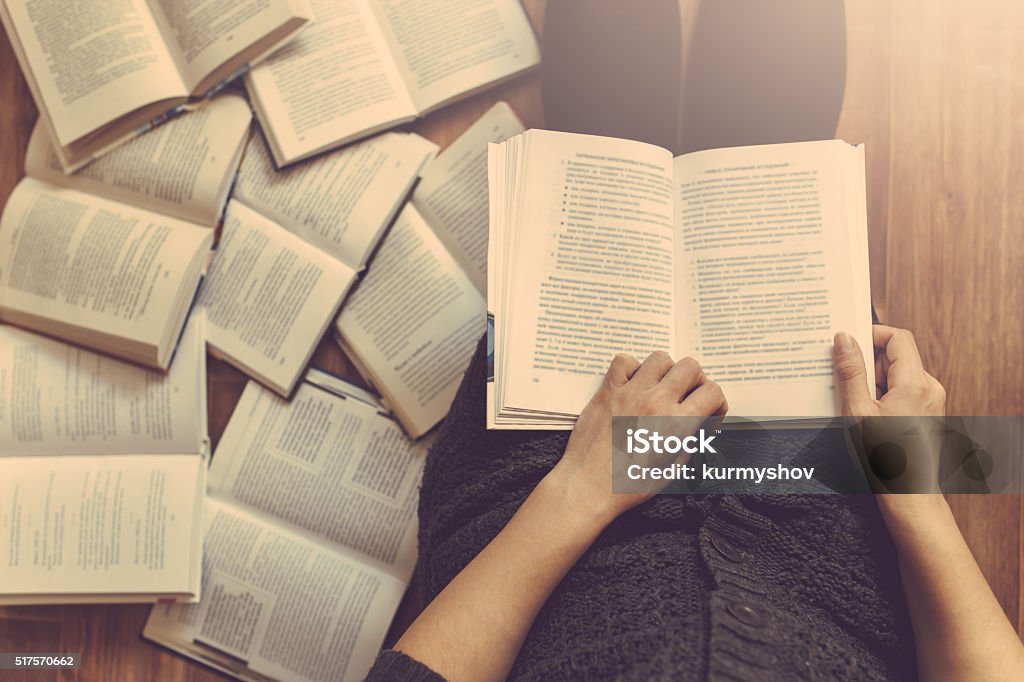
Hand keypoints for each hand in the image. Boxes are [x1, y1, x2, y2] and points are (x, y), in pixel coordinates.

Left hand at [545, 351, 727, 523]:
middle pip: (690, 367)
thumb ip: (689, 441)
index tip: (708, 410)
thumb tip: (698, 424)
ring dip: (666, 371)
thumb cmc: (627, 486)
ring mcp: (629, 394)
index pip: (712, 392)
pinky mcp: (607, 392)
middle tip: (687, 396)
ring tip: (660, 388)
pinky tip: (633, 384)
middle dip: (695, 381)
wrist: (588, 487)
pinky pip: (624, 361)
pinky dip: (632, 368)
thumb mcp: (672, 469)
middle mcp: (655, 403)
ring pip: (660, 358)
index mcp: (676, 424)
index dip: (716, 402)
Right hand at [833, 326, 946, 494]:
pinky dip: (884, 394)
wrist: (908, 493)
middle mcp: (930, 388)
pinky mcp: (929, 412)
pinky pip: (904, 390)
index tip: (850, 342)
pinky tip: (867, 414)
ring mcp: (932, 400)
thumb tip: (844, 340)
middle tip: (845, 380)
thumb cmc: (884, 459)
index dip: (873, 334)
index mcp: (915, 383)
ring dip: (874, 381)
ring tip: (856, 404)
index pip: (898, 337)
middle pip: (896, 356)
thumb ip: (850, 371)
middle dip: (868, 363)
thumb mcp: (857, 410)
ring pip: (898, 374)